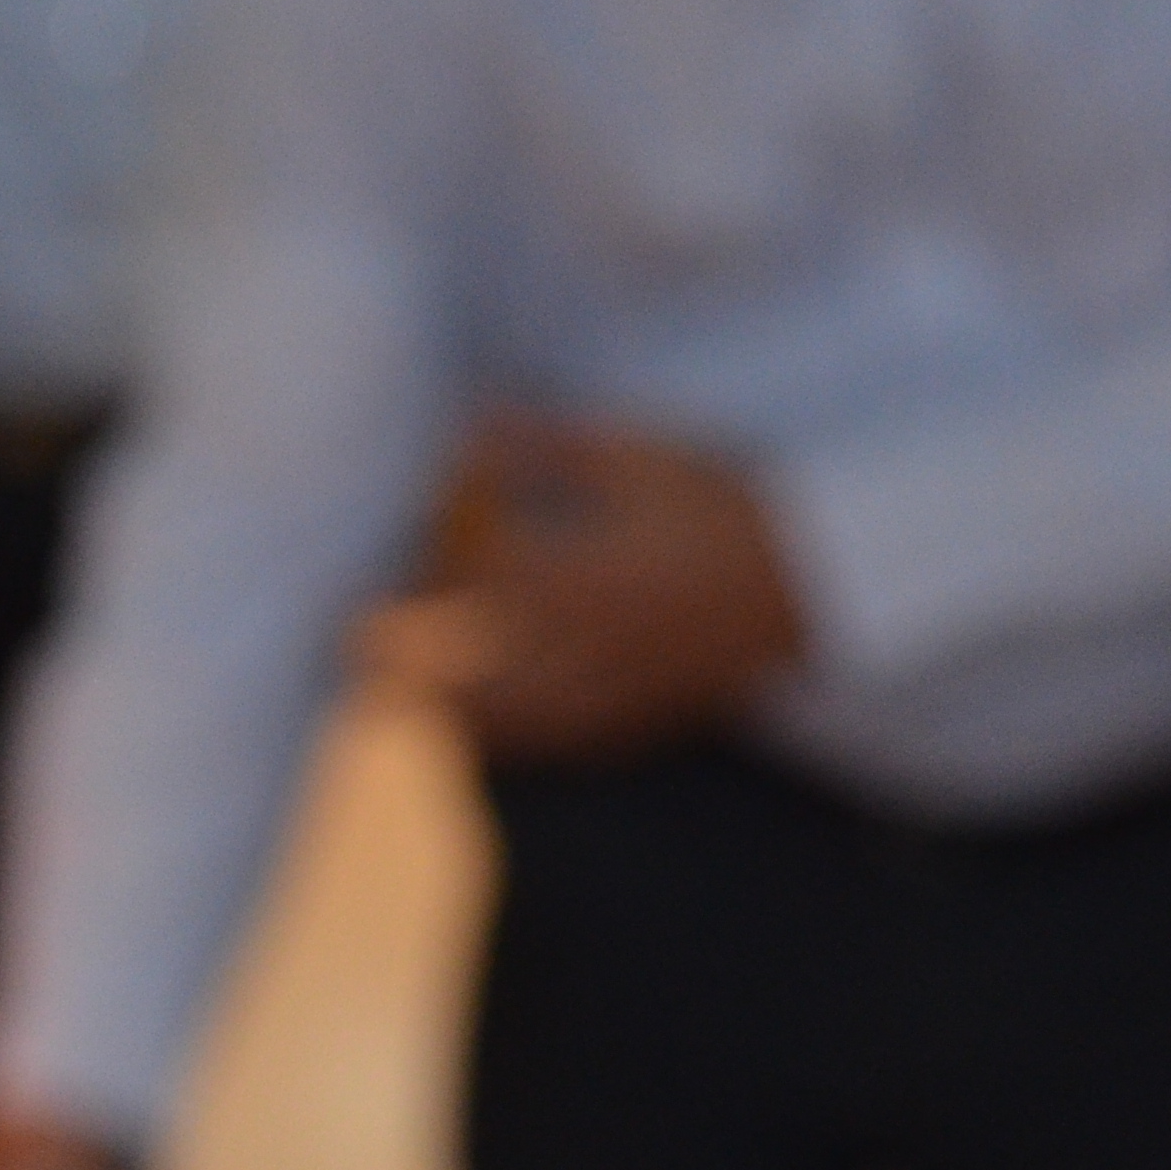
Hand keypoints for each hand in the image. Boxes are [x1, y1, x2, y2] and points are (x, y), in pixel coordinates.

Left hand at [397, 412, 808, 762]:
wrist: (820, 577)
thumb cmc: (728, 504)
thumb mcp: (639, 456)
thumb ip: (547, 444)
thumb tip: (468, 424)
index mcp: (582, 575)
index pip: (469, 584)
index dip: (421, 572)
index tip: (386, 567)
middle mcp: (589, 648)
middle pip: (468, 677)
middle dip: (403, 668)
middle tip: (350, 652)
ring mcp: (617, 694)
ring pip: (508, 725)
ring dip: (445, 713)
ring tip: (390, 700)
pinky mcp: (642, 721)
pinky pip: (558, 746)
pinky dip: (510, 739)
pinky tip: (482, 727)